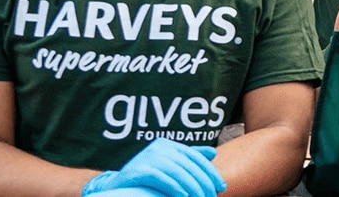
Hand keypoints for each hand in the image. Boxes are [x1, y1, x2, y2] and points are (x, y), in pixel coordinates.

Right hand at [83, 138, 225, 196]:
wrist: (117, 188)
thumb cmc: (147, 179)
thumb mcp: (169, 167)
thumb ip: (189, 158)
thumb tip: (212, 152)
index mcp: (168, 146)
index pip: (196, 157)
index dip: (210, 172)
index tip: (220, 187)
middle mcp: (158, 148)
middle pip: (189, 165)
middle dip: (204, 183)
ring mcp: (147, 157)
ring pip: (177, 171)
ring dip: (192, 187)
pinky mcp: (137, 170)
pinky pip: (160, 177)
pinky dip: (174, 187)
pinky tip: (184, 196)